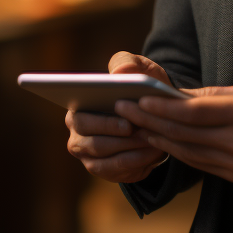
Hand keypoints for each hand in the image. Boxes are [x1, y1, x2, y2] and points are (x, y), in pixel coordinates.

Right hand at [64, 52, 173, 182]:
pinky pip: (115, 170)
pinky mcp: (101, 168)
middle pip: (91, 141)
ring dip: (130, 150)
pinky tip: (153, 153)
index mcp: (77, 106)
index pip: (78, 115)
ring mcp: (87, 153)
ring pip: (105, 157)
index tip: (127, 123)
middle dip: (118, 139)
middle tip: (141, 133)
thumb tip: (120, 73)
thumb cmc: (141, 90)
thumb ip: (129, 63)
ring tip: (152, 141)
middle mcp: (77, 132)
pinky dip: (136, 161)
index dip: (103, 122)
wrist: (154, 116)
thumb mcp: (140, 71)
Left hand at [115, 81, 232, 184]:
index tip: (140, 99)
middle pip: (184, 133)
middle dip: (151, 122)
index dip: (163, 107)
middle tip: (126, 112)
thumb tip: (180, 95)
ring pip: (187, 152)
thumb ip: (215, 95)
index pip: (194, 112)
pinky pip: (199, 164)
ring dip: (159, 140)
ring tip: (138, 128)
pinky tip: (163, 143)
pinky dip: (178, 153)